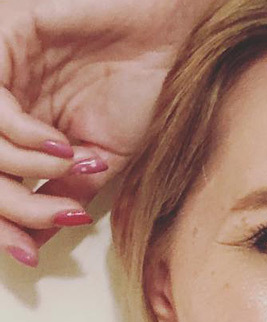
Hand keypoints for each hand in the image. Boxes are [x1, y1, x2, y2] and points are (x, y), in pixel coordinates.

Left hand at [0, 0, 216, 266]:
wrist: (169, 39)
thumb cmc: (143, 89)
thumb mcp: (104, 161)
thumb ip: (64, 195)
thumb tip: (34, 243)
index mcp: (19, 130)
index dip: (3, 225)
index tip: (28, 255)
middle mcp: (1, 102)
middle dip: (12, 208)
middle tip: (56, 218)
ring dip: (25, 171)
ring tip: (71, 168)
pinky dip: (26, 137)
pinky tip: (62, 144)